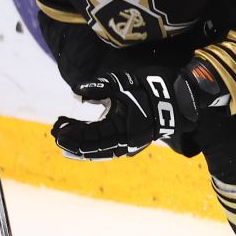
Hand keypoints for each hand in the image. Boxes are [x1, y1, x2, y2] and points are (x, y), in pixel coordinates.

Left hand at [51, 68, 186, 160]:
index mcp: (123, 129)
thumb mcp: (122, 84)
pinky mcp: (132, 139)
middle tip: (56, 135)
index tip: (58, 129)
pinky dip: (95, 146)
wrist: (179, 96)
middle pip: (95, 149)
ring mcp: (130, 143)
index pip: (93, 137)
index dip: (74, 135)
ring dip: (83, 148)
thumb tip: (76, 92)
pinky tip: (83, 142)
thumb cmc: (150, 87)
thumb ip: (99, 88)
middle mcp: (126, 141)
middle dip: (75, 144)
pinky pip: (110, 147)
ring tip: (65, 144)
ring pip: (102, 151)